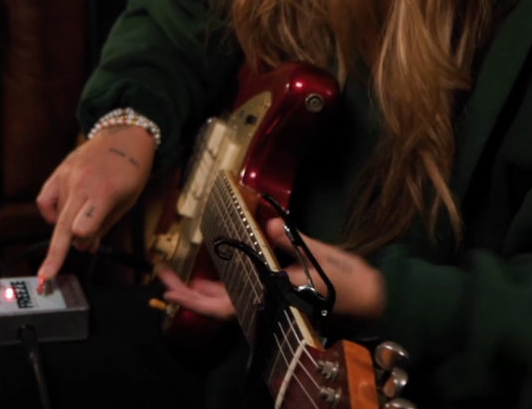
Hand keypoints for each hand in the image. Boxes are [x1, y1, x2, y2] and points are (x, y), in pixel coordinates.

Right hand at [35, 125, 154, 281]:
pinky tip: (62, 214)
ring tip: (84, 218)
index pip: (83, 227)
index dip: (84, 241)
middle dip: (55, 254)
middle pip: (64, 226)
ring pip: (58, 216)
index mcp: (103, 193)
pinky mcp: (59, 172)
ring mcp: (67, 177)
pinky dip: (51, 213)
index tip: (86, 248)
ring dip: (68, 226)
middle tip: (47, 275)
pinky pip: (45, 200)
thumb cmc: (131, 170)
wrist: (124, 135)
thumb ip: (103, 226)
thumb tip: (84, 247)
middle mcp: (81, 185)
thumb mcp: (127, 202)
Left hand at [159, 219, 386, 321]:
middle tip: (161, 276)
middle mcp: (265, 302)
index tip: (170, 289)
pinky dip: (221, 284)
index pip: (224, 307)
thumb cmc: (346, 280)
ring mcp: (268, 299)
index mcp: (272, 299)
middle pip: (217, 306)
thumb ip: (293, 243)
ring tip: (176, 275)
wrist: (369, 295)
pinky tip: (209, 273)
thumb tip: (271, 224)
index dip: (194, 300)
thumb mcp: (320, 257)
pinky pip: (240, 292)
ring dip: (200, 290)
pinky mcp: (275, 292)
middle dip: (187, 294)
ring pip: (225, 301)